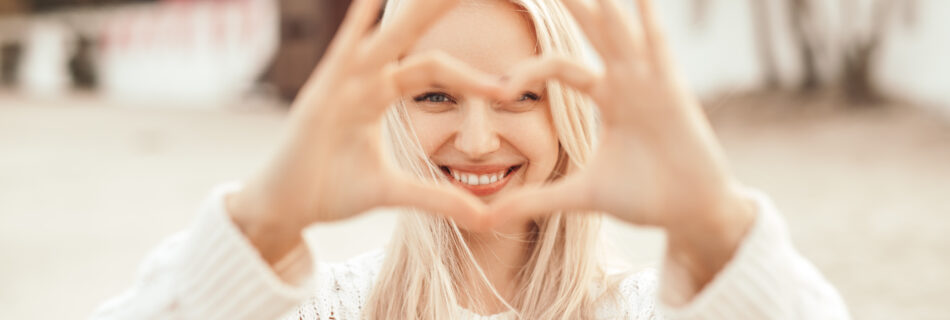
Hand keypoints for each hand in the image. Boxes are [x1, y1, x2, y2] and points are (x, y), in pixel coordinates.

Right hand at [228, 0, 501, 262]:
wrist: (286, 209)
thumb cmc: (330, 191)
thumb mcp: (394, 192)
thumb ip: (438, 197)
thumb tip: (484, 218)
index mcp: (379, 93)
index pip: (432, 68)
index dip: (472, 78)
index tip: (511, 90)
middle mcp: (362, 79)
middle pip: (410, 35)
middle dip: (439, 8)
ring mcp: (341, 83)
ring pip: (386, 37)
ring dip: (415, 12)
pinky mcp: (321, 96)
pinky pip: (342, 52)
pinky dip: (358, 25)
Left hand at [487, 0, 756, 299]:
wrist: (690, 213)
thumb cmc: (646, 198)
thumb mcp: (581, 196)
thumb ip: (537, 200)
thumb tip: (489, 218)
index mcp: (607, 96)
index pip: (558, 65)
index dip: (526, 71)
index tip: (498, 88)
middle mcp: (628, 80)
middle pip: (593, 29)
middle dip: (571, 3)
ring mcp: (650, 82)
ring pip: (620, 31)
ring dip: (602, 6)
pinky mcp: (671, 93)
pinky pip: (658, 49)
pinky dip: (649, 22)